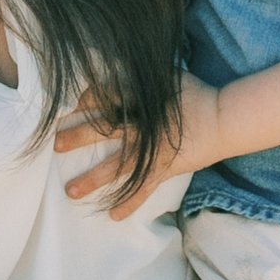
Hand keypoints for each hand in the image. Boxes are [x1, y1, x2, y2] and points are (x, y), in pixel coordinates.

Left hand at [56, 76, 223, 212]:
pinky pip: (144, 190)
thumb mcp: (167, 76)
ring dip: (92, 179)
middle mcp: (142, 127)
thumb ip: (141, 75)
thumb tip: (112, 63)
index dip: (88, 99)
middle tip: (57, 144)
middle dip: (78, 137)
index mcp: (142, 101)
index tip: (73, 104)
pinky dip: (130, 203)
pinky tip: (113, 216)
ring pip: (116, 166)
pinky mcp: (163, 169)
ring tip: (70, 191)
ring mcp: (152, 151)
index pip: (107, 96)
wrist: (223, 118)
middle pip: (104, 130)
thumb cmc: (196, 94)